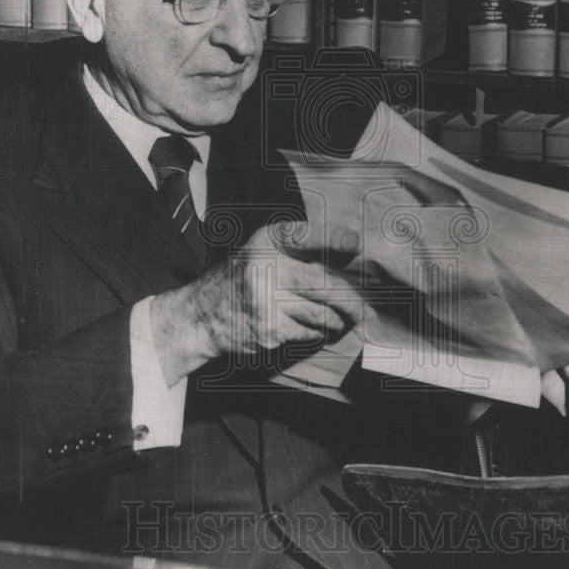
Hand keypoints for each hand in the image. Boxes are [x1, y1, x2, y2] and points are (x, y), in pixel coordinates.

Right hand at [150, 222, 361, 375]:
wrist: (203, 315)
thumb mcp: (263, 250)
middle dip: (351, 300)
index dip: (333, 237)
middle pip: (324, 285)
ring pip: (322, 314)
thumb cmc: (245, 278)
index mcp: (267, 241)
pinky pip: (309, 332)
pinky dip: (317, 333)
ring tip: (341, 320)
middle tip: (365, 308)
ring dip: (337, 320)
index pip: (304, 235)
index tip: (355, 243)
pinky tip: (313, 329)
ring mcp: (267, 301)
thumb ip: (299, 249)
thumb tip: (351, 254)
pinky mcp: (269, 330)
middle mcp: (267, 268)